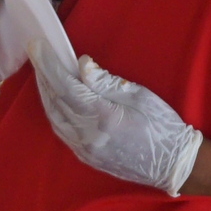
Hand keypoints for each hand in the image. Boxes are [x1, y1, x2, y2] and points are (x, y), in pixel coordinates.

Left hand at [30, 37, 201, 197]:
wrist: (173, 165)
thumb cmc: (162, 126)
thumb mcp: (139, 95)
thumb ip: (106, 82)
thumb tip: (82, 65)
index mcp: (103, 117)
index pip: (66, 86)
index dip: (49, 65)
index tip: (37, 46)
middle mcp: (88, 136)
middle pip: (55, 102)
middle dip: (44, 77)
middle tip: (37, 54)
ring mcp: (85, 150)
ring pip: (55, 118)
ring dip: (47, 95)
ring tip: (44, 74)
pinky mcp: (87, 158)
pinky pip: (63, 132)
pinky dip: (56, 113)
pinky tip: (56, 100)